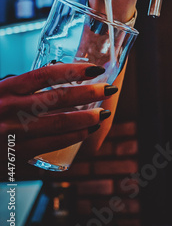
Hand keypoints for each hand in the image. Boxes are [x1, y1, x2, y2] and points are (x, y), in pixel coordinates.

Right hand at [0, 63, 116, 169]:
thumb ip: (19, 85)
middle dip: (88, 94)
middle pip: (57, 99)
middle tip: (108, 90)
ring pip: (57, 125)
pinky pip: (49, 147)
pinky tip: (85, 134)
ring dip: (85, 119)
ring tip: (102, 113)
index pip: (45, 75)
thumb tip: (51, 74)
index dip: (73, 71)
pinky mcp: (14, 157)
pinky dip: (72, 139)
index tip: (95, 69)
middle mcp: (9, 109)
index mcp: (5, 90)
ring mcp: (12, 134)